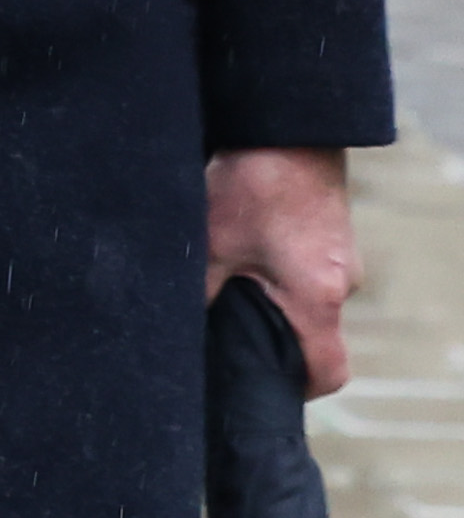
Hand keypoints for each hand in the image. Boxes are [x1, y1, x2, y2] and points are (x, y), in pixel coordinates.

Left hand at [210, 148, 357, 394]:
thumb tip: (177, 330)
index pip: (327, 371)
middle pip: (317, 338)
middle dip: (277, 343)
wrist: (287, 128)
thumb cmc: (252, 186)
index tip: (264, 388)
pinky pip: (308, 272)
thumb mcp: (210, 245)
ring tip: (232, 289)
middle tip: (233, 339)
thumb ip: (200, 294)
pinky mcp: (330, 237)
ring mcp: (340, 258)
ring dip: (275, 302)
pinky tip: (246, 257)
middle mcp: (340, 283)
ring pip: (308, 301)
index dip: (299, 389)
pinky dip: (281, 275)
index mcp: (317, 297)